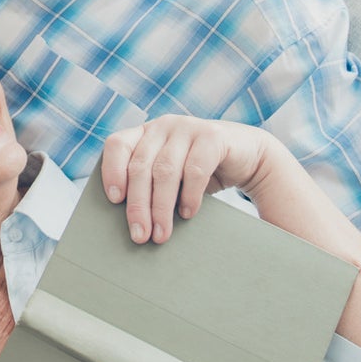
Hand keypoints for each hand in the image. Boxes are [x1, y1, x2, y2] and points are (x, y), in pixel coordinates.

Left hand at [101, 115, 272, 243]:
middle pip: (140, 166)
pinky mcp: (213, 136)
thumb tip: (131, 224)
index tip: (114, 200)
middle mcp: (163, 126)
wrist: (249, 158)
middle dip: (138, 205)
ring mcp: (188, 127)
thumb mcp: (171, 177)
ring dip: (161, 207)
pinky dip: (189, 196)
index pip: (117, 145)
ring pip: (165, 171)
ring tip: (161, 234)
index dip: (111, 171)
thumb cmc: (200, 173)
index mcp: (145, 133)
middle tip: (140, 236)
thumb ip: (150, 187)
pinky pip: (195, 169)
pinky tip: (188, 214)